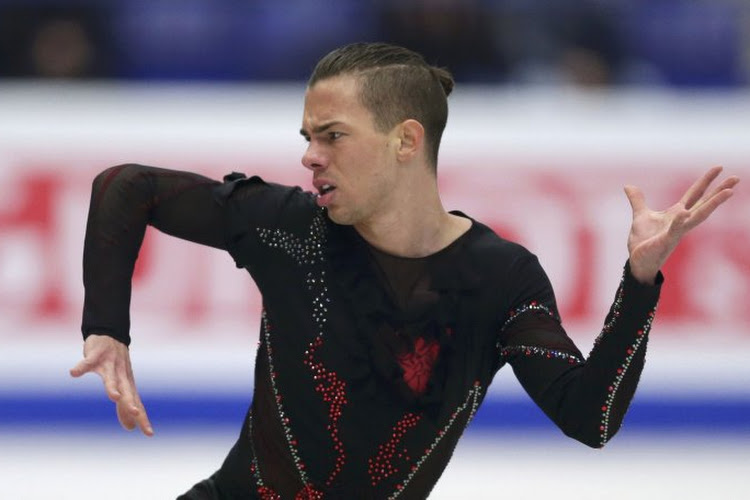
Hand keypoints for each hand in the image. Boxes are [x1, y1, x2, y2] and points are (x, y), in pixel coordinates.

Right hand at [70, 334, 153, 435]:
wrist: (110, 336)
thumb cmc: (116, 365)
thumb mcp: (122, 387)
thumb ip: (124, 407)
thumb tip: (130, 428)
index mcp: (128, 385)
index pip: (137, 403)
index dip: (143, 418)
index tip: (149, 434)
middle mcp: (121, 375)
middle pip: (127, 392)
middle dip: (131, 403)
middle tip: (136, 414)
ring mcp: (109, 364)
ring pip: (110, 377)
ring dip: (112, 386)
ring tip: (113, 397)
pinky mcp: (96, 355)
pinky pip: (87, 362)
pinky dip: (81, 367)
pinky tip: (73, 373)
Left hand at [625, 166, 739, 284]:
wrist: (638, 262)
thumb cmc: (644, 241)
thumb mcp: (640, 215)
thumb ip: (638, 200)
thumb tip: (628, 185)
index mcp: (677, 214)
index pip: (695, 194)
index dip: (706, 181)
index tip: (719, 168)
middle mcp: (681, 222)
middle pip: (704, 203)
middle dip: (719, 191)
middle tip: (736, 178)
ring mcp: (676, 232)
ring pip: (698, 216)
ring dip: (713, 204)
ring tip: (728, 192)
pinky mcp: (666, 241)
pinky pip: (675, 230)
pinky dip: (680, 221)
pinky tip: (684, 212)